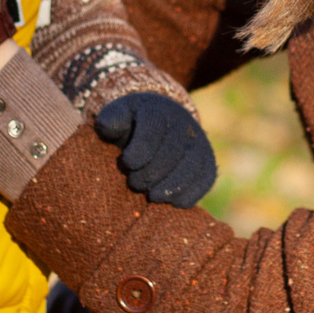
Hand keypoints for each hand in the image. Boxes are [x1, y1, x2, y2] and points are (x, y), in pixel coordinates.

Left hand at [94, 94, 217, 208]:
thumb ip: (110, 120)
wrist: (161, 123)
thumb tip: (106, 127)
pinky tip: (173, 202)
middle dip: (152, 172)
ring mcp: (199, 142)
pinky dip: (191, 192)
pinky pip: (205, 178)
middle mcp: (183, 124)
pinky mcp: (207, 161)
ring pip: (192, 166)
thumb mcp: (118, 115)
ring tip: (153, 196)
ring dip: (172, 186)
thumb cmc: (132, 124)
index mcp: (158, 110)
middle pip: (173, 151)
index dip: (140, 150)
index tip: (127, 163)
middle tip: (135, 184)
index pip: (153, 130)